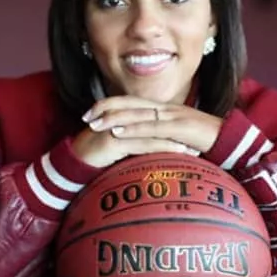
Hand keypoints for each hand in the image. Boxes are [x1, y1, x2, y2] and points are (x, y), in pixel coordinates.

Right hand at [71, 124, 188, 167]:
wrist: (75, 160)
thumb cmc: (97, 153)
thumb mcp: (119, 143)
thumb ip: (135, 141)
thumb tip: (152, 149)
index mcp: (126, 116)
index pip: (156, 118)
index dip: (174, 126)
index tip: (193, 135)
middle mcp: (124, 118)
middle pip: (159, 123)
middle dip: (180, 132)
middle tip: (200, 140)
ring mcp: (119, 128)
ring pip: (154, 132)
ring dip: (176, 140)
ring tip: (194, 149)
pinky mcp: (115, 140)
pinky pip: (144, 144)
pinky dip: (163, 148)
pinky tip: (177, 153)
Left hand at [74, 96, 222, 166]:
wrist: (231, 139)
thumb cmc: (206, 140)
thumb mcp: (179, 135)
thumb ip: (163, 135)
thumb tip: (147, 142)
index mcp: (164, 108)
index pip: (132, 103)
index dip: (111, 104)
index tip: (92, 111)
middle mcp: (165, 108)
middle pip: (129, 104)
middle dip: (105, 108)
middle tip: (85, 116)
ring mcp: (172, 116)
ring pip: (137, 115)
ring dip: (113, 119)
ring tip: (94, 124)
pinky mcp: (179, 128)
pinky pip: (151, 128)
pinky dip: (133, 130)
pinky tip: (118, 133)